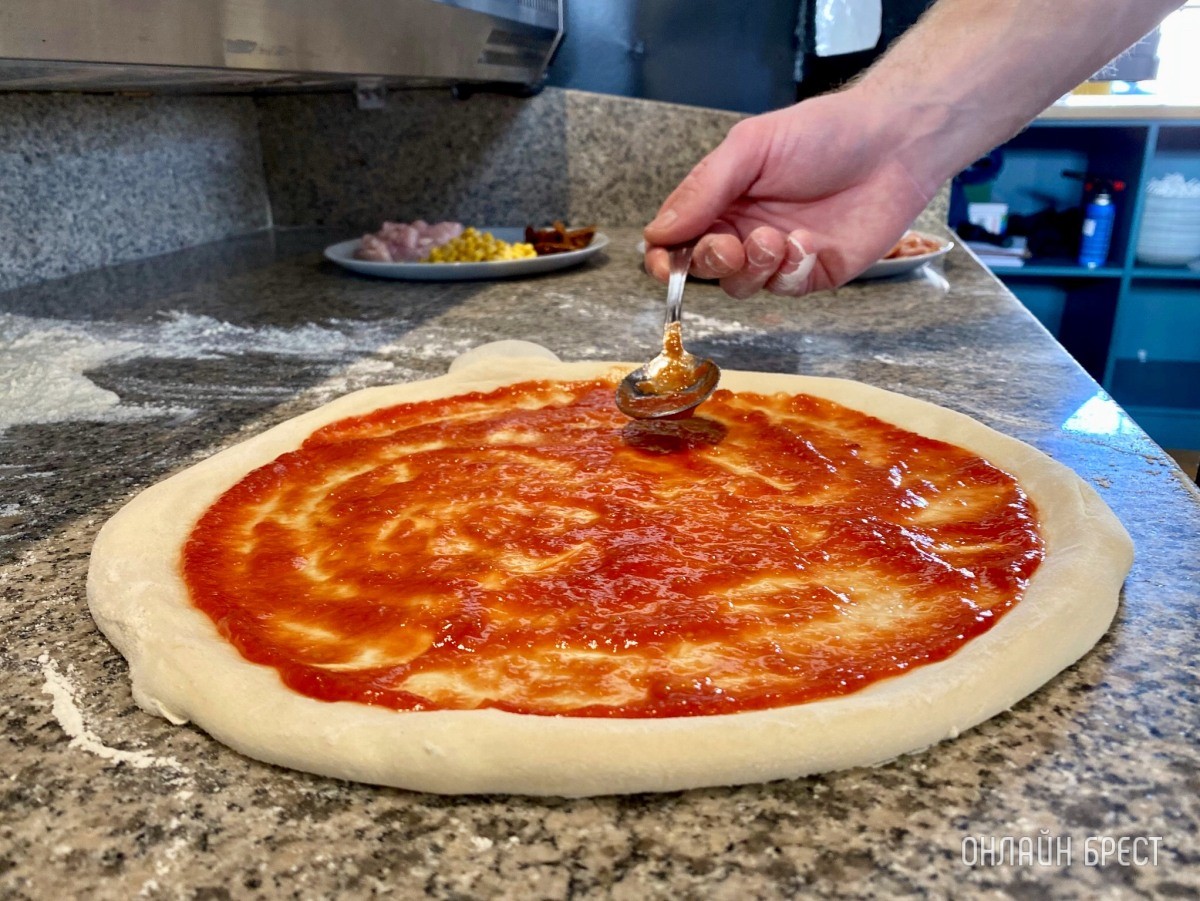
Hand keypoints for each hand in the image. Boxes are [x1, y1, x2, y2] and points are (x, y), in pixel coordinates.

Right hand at [643, 87, 936, 298]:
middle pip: (704, 269)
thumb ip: (703, 190)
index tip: (666, 263)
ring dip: (754, 268)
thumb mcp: (751, 148)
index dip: (664, 258)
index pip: (676, 240)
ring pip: (741, 286)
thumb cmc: (823, 133)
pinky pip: (785, 289)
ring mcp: (778, 256)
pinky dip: (790, 271)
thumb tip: (656, 232)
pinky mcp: (812, 274)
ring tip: (778, 239)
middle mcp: (744, 231)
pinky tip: (808, 244)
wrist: (894, 142)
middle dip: (711, 263)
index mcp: (721, 200)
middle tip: (730, 246)